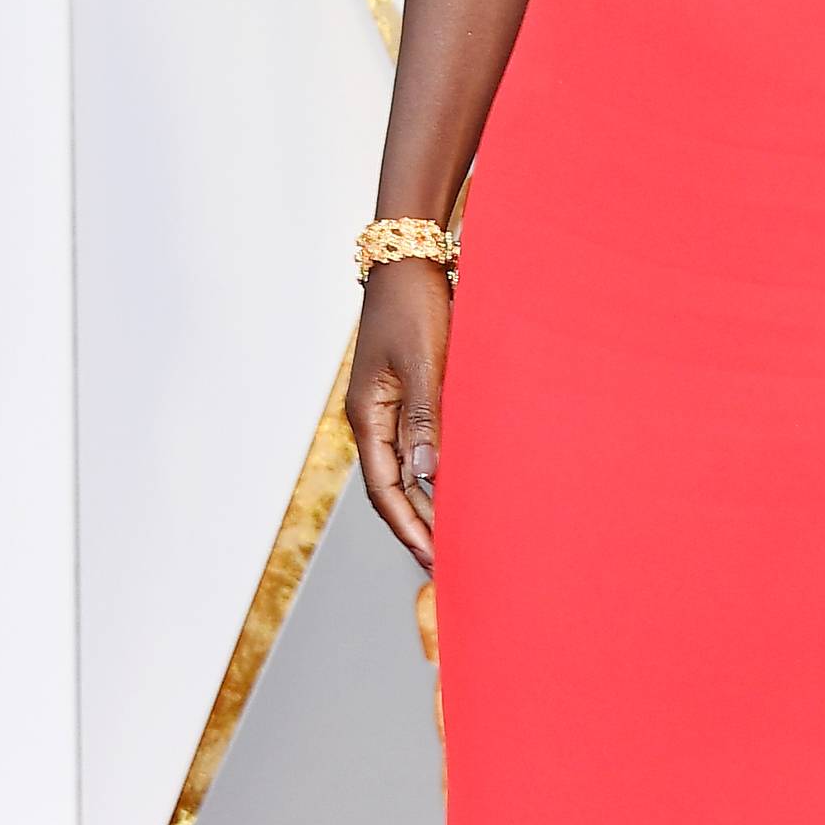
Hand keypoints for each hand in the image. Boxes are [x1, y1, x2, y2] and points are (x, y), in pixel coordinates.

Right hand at [348, 257, 452, 567]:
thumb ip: (425, 418)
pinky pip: (415, 448)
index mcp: (367, 416)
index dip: (407, 527)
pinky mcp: (405, 396)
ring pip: (403, 471)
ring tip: (454, 538)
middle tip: (447, 564)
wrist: (409, 261)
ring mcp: (386, 409)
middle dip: (416, 527)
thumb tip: (426, 474)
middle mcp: (372, 419)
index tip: (432, 558)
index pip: (384, 488)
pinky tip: (456, 490)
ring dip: (426, 505)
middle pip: (391, 489)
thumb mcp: (424, 363)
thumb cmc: (414, 308)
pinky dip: (434, 474)